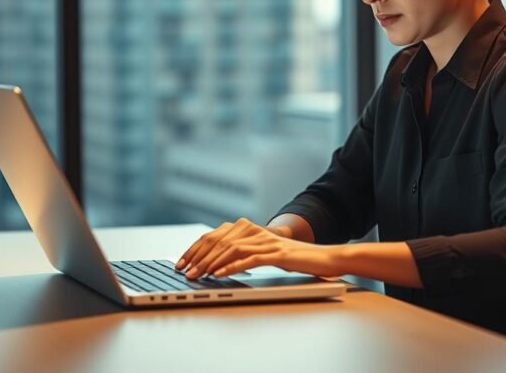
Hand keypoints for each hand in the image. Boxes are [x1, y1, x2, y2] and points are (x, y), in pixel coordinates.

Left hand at [175, 218, 342, 279]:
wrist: (323, 257)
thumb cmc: (293, 258)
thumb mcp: (263, 254)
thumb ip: (243, 254)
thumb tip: (216, 265)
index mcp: (249, 230)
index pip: (215, 236)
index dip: (196, 249)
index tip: (182, 262)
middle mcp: (255, 231)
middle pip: (220, 241)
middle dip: (198, 258)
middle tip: (185, 272)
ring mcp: (266, 241)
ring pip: (231, 249)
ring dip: (211, 264)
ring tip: (198, 276)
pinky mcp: (277, 253)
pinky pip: (249, 259)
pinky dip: (232, 267)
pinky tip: (220, 274)